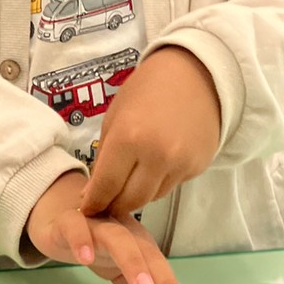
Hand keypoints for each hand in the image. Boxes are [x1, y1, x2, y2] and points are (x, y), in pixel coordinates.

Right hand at [26, 171, 189, 283]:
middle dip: (163, 282)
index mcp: (139, 243)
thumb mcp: (119, 274)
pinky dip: (82, 240)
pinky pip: (76, 227)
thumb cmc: (95, 244)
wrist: (57, 214)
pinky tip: (84, 259)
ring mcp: (97, 224)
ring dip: (133, 262)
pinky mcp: (68, 221)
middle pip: (147, 253)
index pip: (159, 268)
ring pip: (118, 239)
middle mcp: (124, 230)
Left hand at [81, 47, 220, 219]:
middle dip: (113, 206)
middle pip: (130, 201)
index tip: (87, 209)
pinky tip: (153, 167)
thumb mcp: (115, 118)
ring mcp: (180, 164)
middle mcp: (156, 156)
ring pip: (150, 198)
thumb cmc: (146, 90)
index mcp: (128, 138)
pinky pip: (169, 186)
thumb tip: (93, 194)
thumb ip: (103, 157)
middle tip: (105, 203)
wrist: (196, 75)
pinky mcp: (197, 167)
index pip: (106, 186)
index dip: (93, 202)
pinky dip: (156, 184)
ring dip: (135, 195)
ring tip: (128, 183)